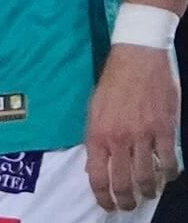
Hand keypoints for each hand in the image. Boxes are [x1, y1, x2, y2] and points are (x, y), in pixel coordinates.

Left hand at [85, 43, 180, 209]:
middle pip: (122, 183)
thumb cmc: (112, 82)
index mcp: (97, 132)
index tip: (107, 205)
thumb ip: (96, 137)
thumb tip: (97, 164)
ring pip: (147, 178)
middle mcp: (119, 138)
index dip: (102, 195)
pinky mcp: (165, 131)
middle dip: (125, 200)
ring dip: (148, 190)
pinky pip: (169, 163)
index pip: (97, 175)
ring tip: (147, 192)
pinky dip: (168, 174)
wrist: (136, 58)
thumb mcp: (94, 108)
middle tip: (128, 205)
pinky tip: (166, 173)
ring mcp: (143, 136)